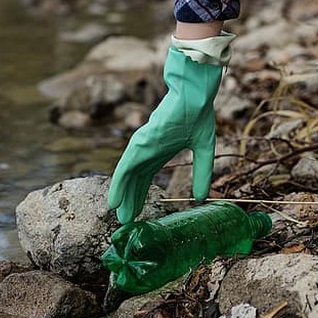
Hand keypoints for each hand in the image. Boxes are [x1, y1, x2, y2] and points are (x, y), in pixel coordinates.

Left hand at [108, 47, 221, 223]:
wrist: (194, 95)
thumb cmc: (199, 115)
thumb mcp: (204, 151)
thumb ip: (201, 173)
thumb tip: (202, 197)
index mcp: (161, 151)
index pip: (146, 178)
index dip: (141, 195)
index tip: (138, 212)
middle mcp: (148, 150)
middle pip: (135, 180)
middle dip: (131, 200)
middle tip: (126, 221)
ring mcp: (142, 147)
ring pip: (127, 177)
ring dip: (123, 197)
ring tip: (119, 216)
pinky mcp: (140, 144)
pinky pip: (124, 169)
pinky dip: (118, 186)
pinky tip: (113, 202)